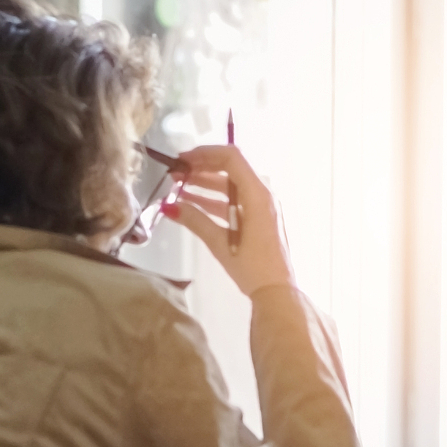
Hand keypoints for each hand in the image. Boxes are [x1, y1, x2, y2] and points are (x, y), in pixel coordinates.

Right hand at [165, 145, 293, 296]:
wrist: (277, 292)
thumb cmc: (252, 267)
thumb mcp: (221, 243)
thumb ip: (195, 221)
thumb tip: (169, 207)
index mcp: (257, 194)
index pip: (231, 158)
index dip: (204, 154)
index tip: (181, 160)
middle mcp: (262, 195)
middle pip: (230, 170)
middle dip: (201, 169)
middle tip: (175, 174)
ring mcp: (261, 206)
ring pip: (230, 186)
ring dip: (205, 185)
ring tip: (178, 188)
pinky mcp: (258, 219)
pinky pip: (234, 201)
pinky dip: (214, 201)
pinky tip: (192, 205)